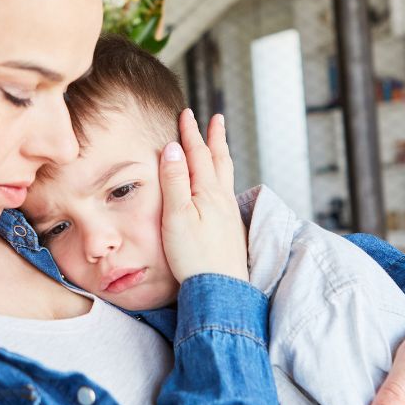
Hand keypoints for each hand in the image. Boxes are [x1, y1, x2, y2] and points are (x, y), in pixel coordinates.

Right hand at [158, 110, 247, 283]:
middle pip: (219, 160)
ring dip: (222, 156)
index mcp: (207, 192)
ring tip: (222, 146)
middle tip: (216, 119)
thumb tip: (173, 149)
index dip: (191, 133)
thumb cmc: (194, 256)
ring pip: (226, 176)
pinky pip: (228, 192)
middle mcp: (222, 199)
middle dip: (214, 138)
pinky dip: (224, 178)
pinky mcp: (231, 228)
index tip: (187, 114)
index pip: (197, 154)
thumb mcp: (176, 216)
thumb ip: (174, 181)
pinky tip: (223, 187)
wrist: (219, 289)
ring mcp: (229, 213)